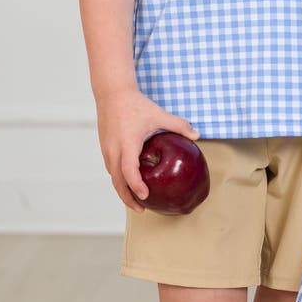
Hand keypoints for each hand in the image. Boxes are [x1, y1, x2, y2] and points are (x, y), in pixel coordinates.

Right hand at [96, 87, 199, 211]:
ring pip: (112, 176)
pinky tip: (128, 182)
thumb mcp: (159, 114)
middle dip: (128, 198)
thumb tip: (197, 135)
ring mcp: (106, 149)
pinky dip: (118, 179)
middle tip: (141, 209)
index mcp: (127, 143)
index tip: (145, 196)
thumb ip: (178, 125)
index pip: (129, 171)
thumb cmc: (135, 104)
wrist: (112, 92)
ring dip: (122, 190)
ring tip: (135, 200)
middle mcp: (113, 149)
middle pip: (117, 181)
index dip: (136, 186)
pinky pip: (110, 168)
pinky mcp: (104, 147)